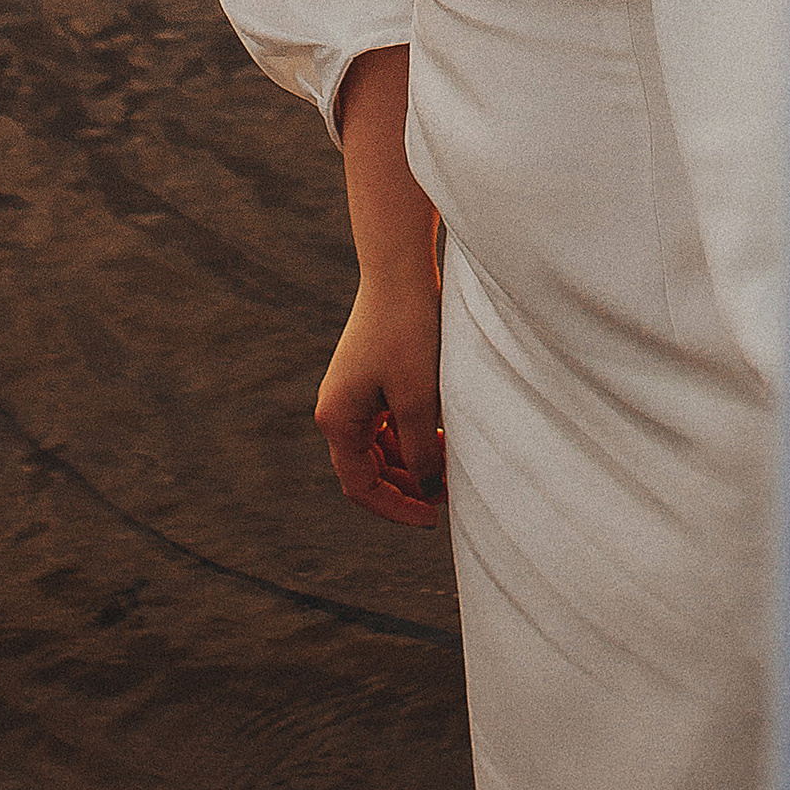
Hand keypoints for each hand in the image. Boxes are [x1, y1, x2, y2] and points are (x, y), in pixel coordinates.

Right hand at [315, 269, 445, 526]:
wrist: (400, 269)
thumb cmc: (407, 330)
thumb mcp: (419, 398)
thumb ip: (422, 450)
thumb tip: (431, 491)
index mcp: (337, 419)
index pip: (362, 486)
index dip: (397, 508)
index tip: (434, 519)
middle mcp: (338, 410)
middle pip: (370, 471)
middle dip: (409, 486)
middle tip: (450, 494)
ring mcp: (354, 394)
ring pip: (383, 450)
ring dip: (414, 462)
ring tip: (452, 465)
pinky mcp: (371, 379)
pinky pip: (390, 425)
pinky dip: (415, 437)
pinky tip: (445, 436)